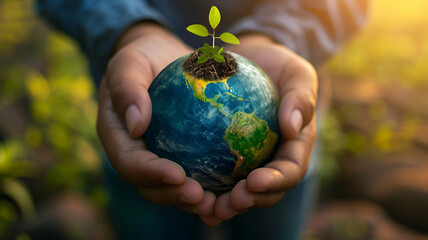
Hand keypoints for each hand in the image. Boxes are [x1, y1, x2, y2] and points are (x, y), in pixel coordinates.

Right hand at [96, 23, 216, 219]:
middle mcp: (136, 153)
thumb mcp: (129, 62)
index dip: (151, 174)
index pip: (130, 163)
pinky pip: (195, 172)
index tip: (178, 175)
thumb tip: (135, 126)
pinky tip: (236, 185)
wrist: (160, 57)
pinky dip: (212, 184)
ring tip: (220, 202)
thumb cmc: (141, 57)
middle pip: (151, 185)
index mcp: (117, 137)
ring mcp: (158, 156)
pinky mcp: (180, 154)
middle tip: (203, 197)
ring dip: (195, 200)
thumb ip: (127, 89)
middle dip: (175, 196)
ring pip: (173, 187)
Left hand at [207, 34, 317, 220]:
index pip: (290, 171)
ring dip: (225, 203)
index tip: (254, 181)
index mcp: (295, 147)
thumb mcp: (296, 73)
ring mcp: (250, 161)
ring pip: (239, 191)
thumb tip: (291, 127)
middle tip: (227, 203)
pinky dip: (204, 185)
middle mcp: (273, 160)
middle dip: (249, 202)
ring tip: (206, 206)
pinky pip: (215, 174)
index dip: (275, 182)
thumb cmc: (278, 66)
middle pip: (265, 191)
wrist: (251, 60)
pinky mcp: (227, 156)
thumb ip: (300, 97)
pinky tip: (183, 187)